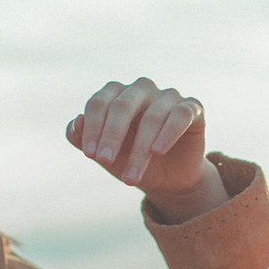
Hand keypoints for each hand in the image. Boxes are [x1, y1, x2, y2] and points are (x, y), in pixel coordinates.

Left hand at [66, 77, 229, 222]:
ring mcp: (168, 96)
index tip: (91, 156)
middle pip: (122, 106)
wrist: (167, 179)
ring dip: (140, 150)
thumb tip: (76, 123)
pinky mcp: (192, 108)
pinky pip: (180, 115)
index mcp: (117, 94)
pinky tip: (157, 152)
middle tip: (104, 162)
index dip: (93, 128)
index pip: (99, 103)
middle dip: (111, 136)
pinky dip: (168, 133)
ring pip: (152, 116)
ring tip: (131, 177)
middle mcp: (141, 89)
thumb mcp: (104, 153)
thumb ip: (83, 138)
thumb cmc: (130, 159)